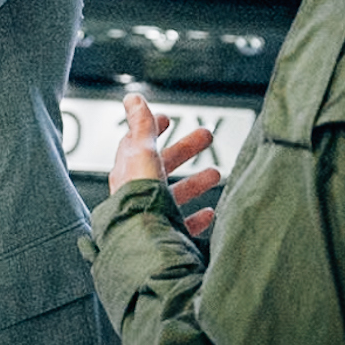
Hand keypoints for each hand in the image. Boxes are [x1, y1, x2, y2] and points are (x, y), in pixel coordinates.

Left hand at [110, 93, 222, 241]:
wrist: (143, 246)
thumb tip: (132, 98)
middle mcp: (137, 194)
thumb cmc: (139, 200)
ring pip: (174, 194)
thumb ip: (142, 127)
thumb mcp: (142, 155)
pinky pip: (183, 224)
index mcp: (128, 173)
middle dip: (184, 149)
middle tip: (207, 136)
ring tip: (216, 174)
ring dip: (195, 182)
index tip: (167, 119)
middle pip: (162, 166)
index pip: (137, 145)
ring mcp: (151, 215)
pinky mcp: (165, 235)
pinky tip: (210, 213)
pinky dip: (197, 216)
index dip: (151, 129)